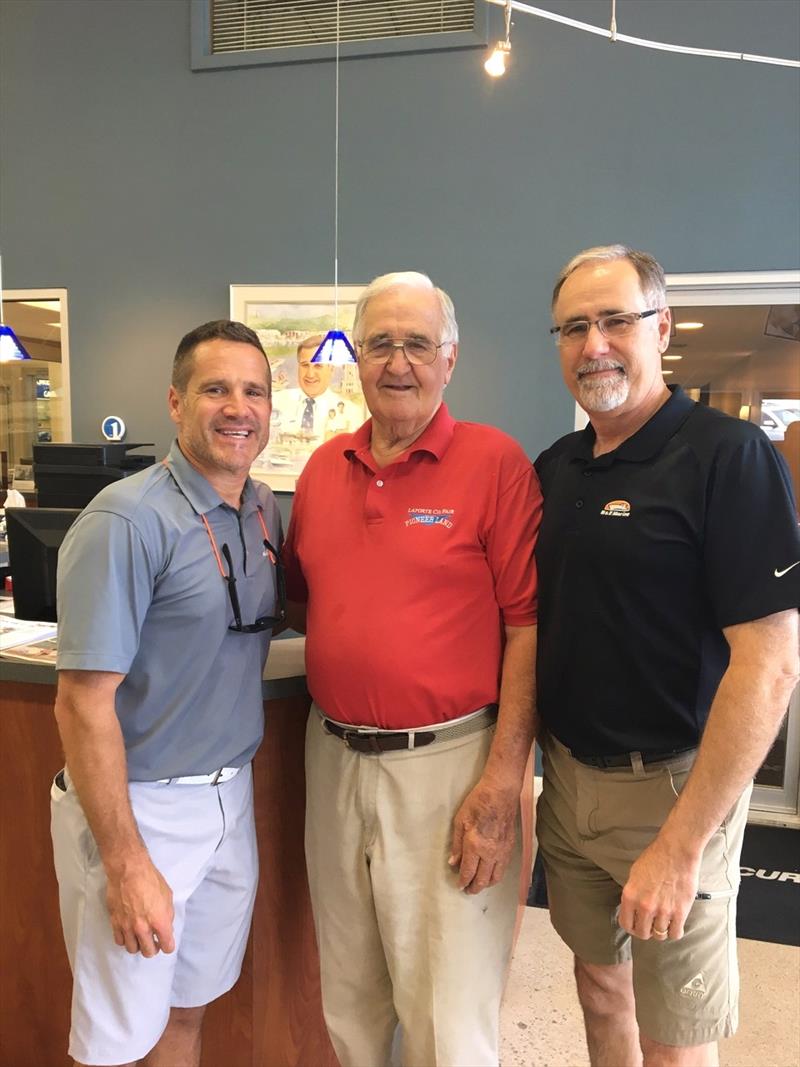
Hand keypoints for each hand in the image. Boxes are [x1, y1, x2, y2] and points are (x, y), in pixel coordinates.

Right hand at [105, 856, 174, 956]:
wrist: (128, 871)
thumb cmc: (150, 880)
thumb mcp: (168, 896)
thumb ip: (167, 915)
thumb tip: (165, 926)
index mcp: (159, 921)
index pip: (167, 946)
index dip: (168, 945)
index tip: (166, 941)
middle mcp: (143, 928)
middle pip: (148, 952)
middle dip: (153, 948)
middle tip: (153, 940)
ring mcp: (127, 927)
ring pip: (132, 949)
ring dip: (138, 944)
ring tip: (140, 936)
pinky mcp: (115, 923)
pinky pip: (120, 941)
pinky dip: (125, 939)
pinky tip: (128, 931)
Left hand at [448, 779, 517, 893]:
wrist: (501, 793)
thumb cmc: (478, 803)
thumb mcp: (460, 821)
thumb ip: (457, 844)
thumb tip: (453, 862)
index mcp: (475, 846)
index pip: (468, 872)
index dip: (463, 882)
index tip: (459, 886)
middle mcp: (490, 853)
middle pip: (483, 880)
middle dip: (474, 888)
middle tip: (468, 890)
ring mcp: (502, 851)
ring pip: (495, 877)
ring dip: (487, 884)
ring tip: (479, 885)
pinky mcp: (510, 847)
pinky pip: (503, 868)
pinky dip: (496, 875)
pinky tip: (491, 873)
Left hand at [618, 834, 700, 940]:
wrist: (676, 851)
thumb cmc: (656, 858)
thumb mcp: (635, 874)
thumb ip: (633, 893)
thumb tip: (632, 908)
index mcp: (630, 895)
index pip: (625, 924)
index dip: (631, 927)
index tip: (636, 925)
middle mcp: (644, 906)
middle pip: (642, 933)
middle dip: (645, 931)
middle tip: (650, 925)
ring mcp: (663, 911)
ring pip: (659, 935)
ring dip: (660, 931)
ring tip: (663, 922)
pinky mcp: (680, 912)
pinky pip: (675, 934)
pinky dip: (674, 932)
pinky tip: (675, 924)